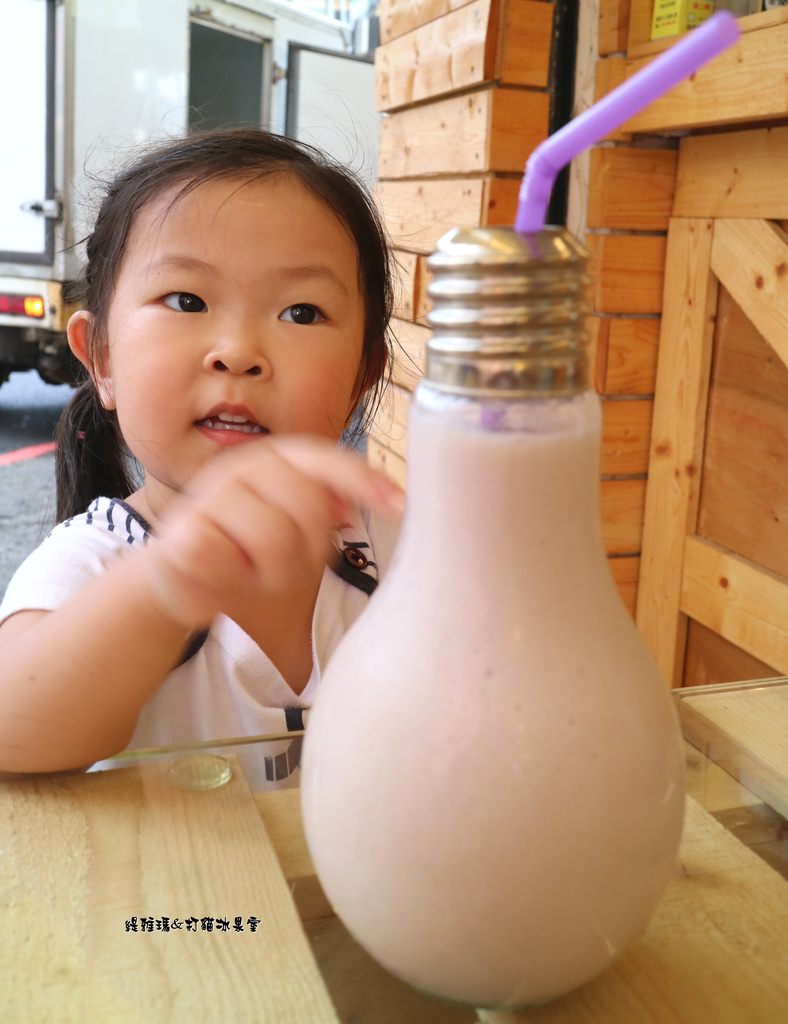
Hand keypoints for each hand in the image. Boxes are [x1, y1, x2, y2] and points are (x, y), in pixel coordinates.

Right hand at [140, 437, 403, 627]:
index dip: (362, 480)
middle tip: (285, 561)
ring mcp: (210, 495)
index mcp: (275, 460)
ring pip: (273, 540)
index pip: (325, 460)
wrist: (181, 573)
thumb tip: (380, 497)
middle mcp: (243, 468)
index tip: (398, 505)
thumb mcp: (295, 525)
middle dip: (307, 547)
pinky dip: (234, 576)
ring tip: (251, 568)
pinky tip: (224, 571)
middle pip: (307, 507)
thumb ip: (329, 505)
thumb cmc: (247, 547)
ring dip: (269, 570)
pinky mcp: (183, 531)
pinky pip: (230, 559)